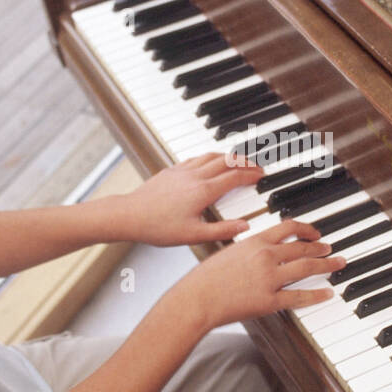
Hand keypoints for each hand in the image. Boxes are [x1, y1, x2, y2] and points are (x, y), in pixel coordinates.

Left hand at [115, 153, 263, 246]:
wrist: (129, 215)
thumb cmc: (158, 227)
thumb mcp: (193, 235)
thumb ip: (222, 230)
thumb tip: (245, 226)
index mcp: (203, 191)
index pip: (235, 177)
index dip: (252, 175)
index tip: (262, 175)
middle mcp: (195, 176)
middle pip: (227, 161)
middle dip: (245, 162)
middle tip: (256, 166)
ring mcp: (182, 171)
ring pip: (211, 155)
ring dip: (228, 156)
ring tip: (238, 161)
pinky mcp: (171, 171)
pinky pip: (196, 158)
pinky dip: (209, 157)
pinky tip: (209, 162)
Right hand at [170, 219, 344, 330]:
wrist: (196, 299)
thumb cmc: (206, 278)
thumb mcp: (228, 252)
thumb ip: (249, 249)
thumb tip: (263, 247)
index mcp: (255, 242)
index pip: (288, 228)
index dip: (306, 229)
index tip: (315, 232)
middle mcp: (265, 256)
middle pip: (302, 248)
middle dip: (321, 247)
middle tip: (331, 249)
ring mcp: (269, 279)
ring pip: (306, 268)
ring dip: (326, 265)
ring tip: (337, 264)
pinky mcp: (269, 301)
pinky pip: (299, 296)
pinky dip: (316, 294)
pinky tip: (328, 293)